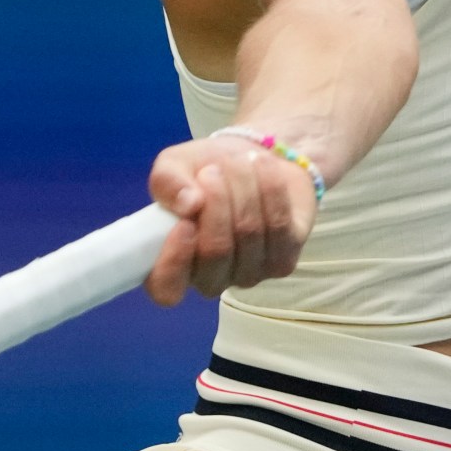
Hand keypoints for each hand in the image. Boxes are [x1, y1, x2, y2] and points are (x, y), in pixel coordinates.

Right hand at [142, 134, 316, 306]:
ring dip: (243, 189)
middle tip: (213, 170)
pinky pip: (279, 226)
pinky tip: (262, 166)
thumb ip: (167, 181)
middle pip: (215, 252)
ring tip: (238, 161)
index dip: (174, 263)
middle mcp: (211, 279)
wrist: (253, 161)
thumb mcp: (175, 166)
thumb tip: (188, 204)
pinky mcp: (283, 261)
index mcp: (175, 266)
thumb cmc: (204, 170)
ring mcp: (249, 274)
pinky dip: (270, 189)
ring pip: (248, 234)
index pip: (167, 290)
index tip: (183, 223)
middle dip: (216, 203)